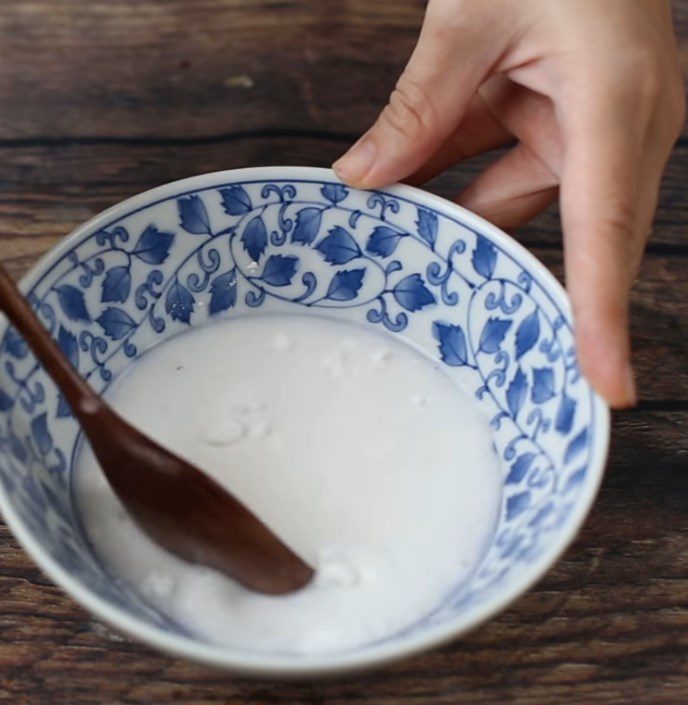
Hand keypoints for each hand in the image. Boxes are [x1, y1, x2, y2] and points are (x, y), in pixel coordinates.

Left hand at [333, 0, 684, 407]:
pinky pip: (507, 167)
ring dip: (458, 214)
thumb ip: (418, 106)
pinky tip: (404, 184)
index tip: (610, 387)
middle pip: (575, 236)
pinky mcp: (568, 118)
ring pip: (520, 200)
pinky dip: (457, 175)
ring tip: (390, 233)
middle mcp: (623, 125)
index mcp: (618, 101)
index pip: (609, 230)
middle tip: (484, 349)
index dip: (603, 313)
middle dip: (518, 280)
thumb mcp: (468, 15)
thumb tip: (363, 180)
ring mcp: (598, 124)